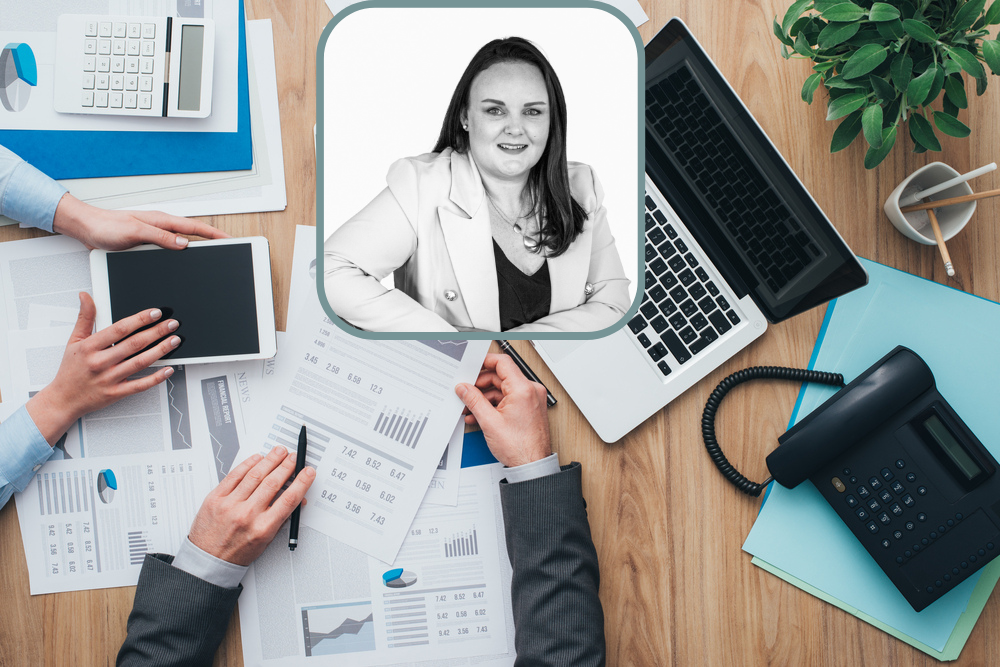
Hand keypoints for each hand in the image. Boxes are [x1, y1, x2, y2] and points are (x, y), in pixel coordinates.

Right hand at [25, 293, 179, 444]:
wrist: (63, 399)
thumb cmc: (70, 370)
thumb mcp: (74, 341)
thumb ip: (84, 318)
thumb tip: (86, 296)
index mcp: (90, 347)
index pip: (119, 329)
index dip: (140, 319)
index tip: (156, 313)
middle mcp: (100, 362)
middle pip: (134, 344)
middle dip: (156, 332)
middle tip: (172, 324)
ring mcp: (109, 379)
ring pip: (140, 362)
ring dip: (160, 350)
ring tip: (174, 340)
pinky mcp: (115, 393)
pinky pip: (139, 385)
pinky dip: (155, 377)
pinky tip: (168, 369)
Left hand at [52, 193, 228, 250]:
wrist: (86, 228)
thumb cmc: (106, 227)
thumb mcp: (135, 232)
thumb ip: (160, 237)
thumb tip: (183, 243)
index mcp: (161, 221)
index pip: (194, 228)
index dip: (214, 234)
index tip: (229, 240)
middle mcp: (159, 227)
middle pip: (192, 234)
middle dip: (211, 239)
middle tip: (227, 247)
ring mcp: (154, 235)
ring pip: (181, 241)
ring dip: (196, 246)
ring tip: (212, 254)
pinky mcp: (146, 243)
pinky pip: (169, 248)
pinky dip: (180, 253)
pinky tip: (182, 259)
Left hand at [187, 447, 315, 565]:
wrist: (208, 560)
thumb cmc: (237, 553)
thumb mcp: (266, 541)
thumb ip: (281, 518)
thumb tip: (296, 499)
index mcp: (262, 528)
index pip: (288, 499)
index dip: (301, 482)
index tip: (308, 472)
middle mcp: (246, 515)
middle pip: (273, 483)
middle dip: (287, 466)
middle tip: (294, 458)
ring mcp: (230, 505)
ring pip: (255, 475)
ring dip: (270, 460)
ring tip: (279, 452)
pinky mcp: (215, 498)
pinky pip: (234, 475)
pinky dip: (248, 464)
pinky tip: (257, 458)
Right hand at [454, 353, 551, 467]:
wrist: (532, 466)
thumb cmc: (519, 448)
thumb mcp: (489, 421)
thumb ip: (473, 400)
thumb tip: (464, 388)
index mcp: (523, 389)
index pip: (502, 363)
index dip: (485, 362)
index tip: (472, 365)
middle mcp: (531, 391)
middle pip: (500, 377)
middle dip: (480, 385)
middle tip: (466, 392)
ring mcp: (532, 400)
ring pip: (503, 390)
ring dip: (485, 398)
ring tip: (470, 408)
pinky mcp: (530, 408)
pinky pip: (509, 400)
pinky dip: (495, 405)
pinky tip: (481, 415)